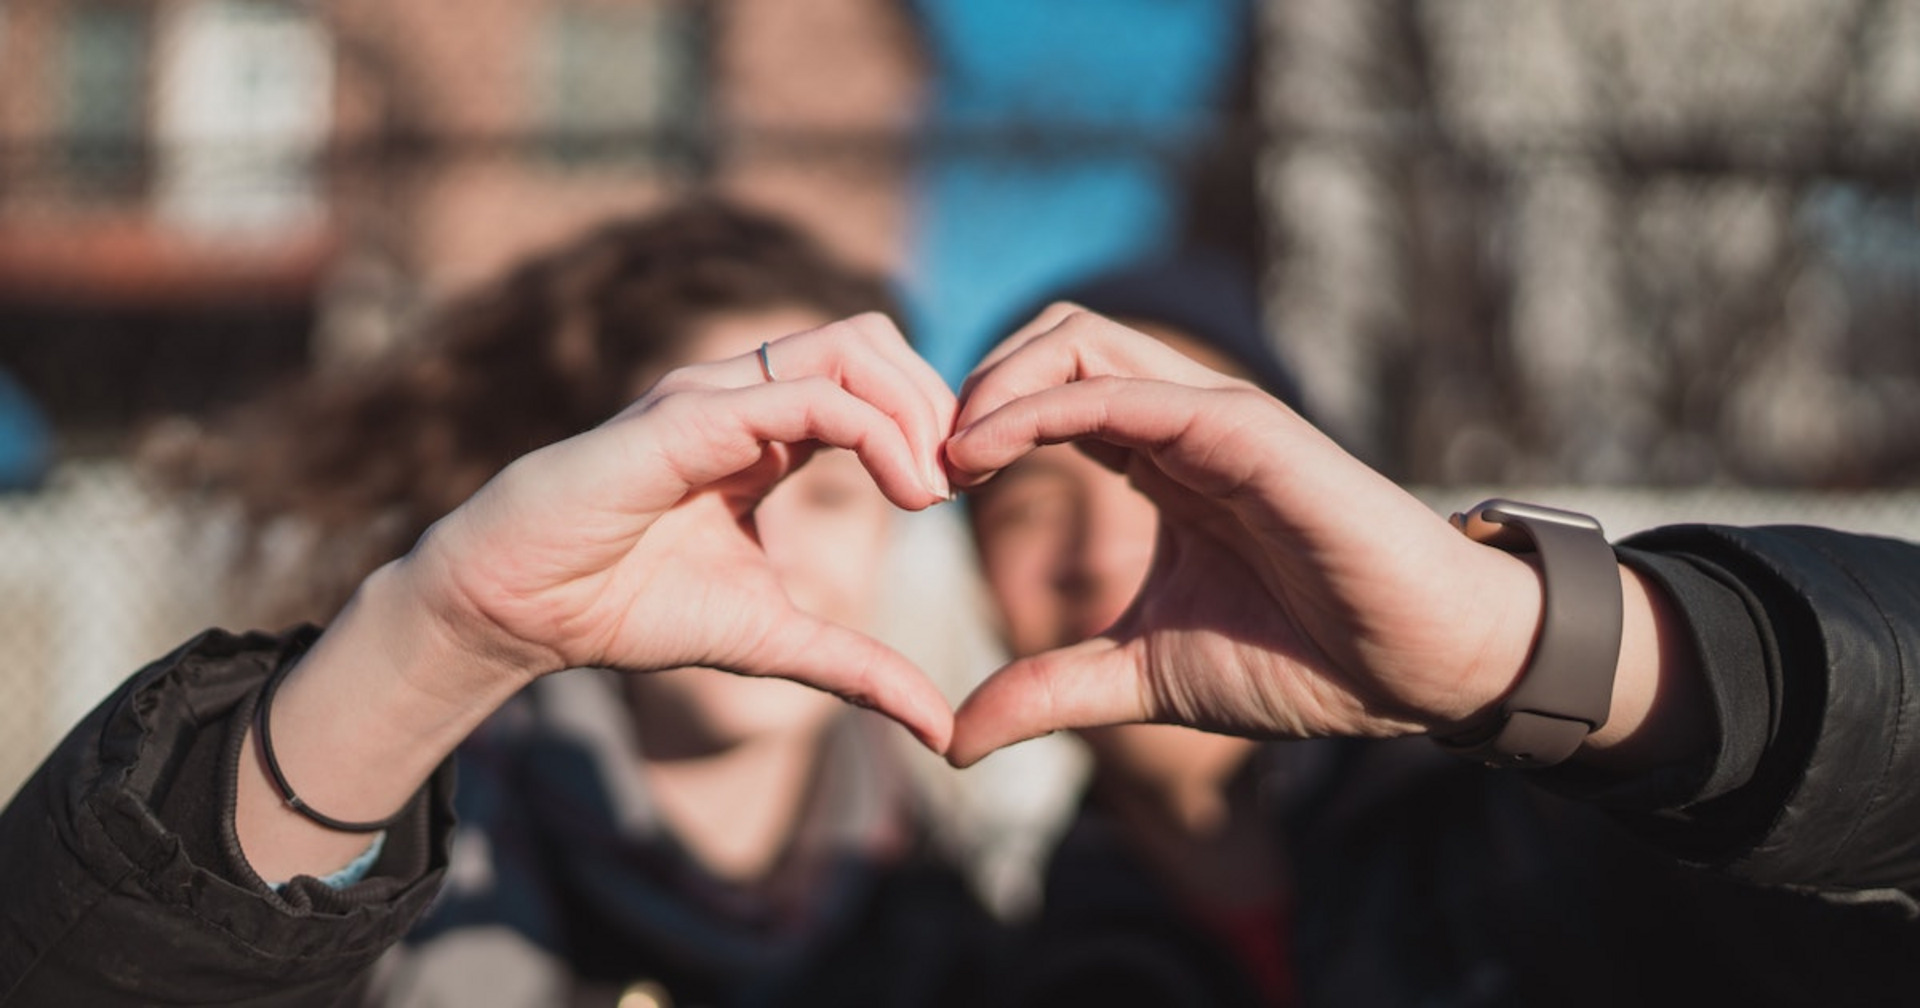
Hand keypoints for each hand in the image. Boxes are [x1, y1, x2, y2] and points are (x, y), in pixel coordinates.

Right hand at [400, 313, 957, 749]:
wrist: (518, 610)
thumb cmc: (626, 608)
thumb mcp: (772, 641)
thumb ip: (857, 668)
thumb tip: (942, 730)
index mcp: (766, 431)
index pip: (874, 380)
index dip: (933, 423)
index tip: (965, 494)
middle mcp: (744, 395)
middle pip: (873, 340)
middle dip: (937, 402)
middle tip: (964, 481)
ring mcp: (714, 396)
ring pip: (849, 346)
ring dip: (914, 408)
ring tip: (934, 487)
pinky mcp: (687, 417)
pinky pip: (804, 395)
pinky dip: (875, 432)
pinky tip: (906, 492)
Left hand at [943, 308, 1541, 765]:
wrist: (1417, 668)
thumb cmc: (1304, 659)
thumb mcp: (1143, 676)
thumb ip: (1050, 690)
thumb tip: (953, 738)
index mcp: (1159, 460)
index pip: (1046, 392)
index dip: (974, 424)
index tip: (920, 490)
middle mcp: (1181, 421)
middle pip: (1053, 338)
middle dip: (972, 383)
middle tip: (922, 465)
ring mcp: (1213, 416)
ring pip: (1079, 339)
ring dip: (993, 382)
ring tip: (945, 457)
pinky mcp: (1244, 429)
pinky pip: (1121, 390)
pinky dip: (1039, 406)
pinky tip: (984, 454)